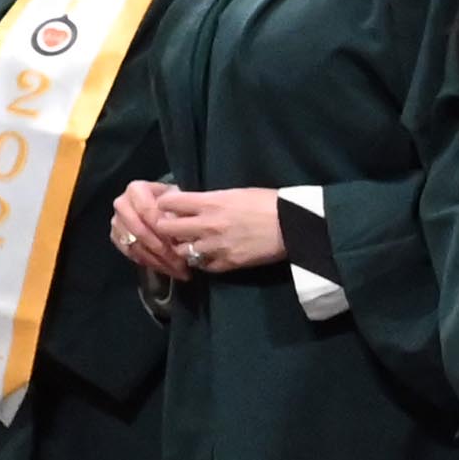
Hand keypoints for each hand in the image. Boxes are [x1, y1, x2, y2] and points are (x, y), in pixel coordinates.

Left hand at [118, 183, 288, 277]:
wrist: (294, 225)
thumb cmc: (269, 202)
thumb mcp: (235, 193)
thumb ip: (210, 200)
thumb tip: (192, 204)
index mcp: (209, 202)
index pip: (167, 203)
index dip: (164, 205)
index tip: (169, 208)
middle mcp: (206, 224)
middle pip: (166, 228)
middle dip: (166, 228)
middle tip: (175, 229)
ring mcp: (215, 246)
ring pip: (181, 251)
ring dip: (184, 247)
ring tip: (193, 245)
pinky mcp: (226, 263)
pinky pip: (203, 266)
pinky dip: (203, 262)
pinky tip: (210, 256)